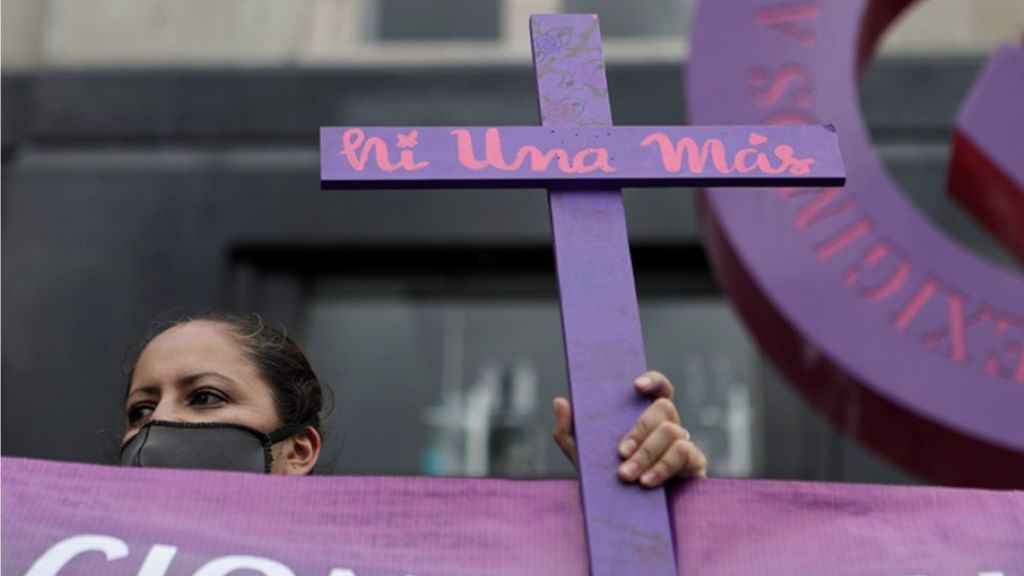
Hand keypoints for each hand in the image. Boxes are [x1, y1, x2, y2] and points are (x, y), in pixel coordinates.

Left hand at [552, 370, 706, 486]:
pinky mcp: (693, 463)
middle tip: (620, 453)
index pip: (657, 388)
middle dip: (640, 431)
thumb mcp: (583, 456)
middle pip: (663, 407)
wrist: (629, 517)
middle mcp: (666, 424)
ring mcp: (683, 442)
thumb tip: (560, 401)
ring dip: (647, 453)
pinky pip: (684, 453)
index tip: (635, 386)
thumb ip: (569, 430)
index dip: (652, 380)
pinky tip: (647, 482)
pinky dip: (663, 466)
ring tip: (627, 475)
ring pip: (673, 431)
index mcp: (644, 416)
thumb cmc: (609, 480)